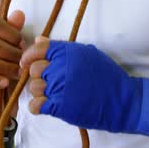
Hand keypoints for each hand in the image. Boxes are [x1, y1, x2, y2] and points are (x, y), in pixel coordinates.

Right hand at [0, 10, 25, 94]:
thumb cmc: (2, 54)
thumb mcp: (9, 39)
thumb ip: (13, 28)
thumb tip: (19, 15)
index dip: (12, 35)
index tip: (22, 44)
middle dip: (11, 54)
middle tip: (23, 61)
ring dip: (6, 68)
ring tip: (18, 72)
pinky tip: (5, 82)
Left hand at [20, 38, 148, 137]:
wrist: (122, 101)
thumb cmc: (107, 76)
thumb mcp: (87, 54)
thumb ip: (62, 48)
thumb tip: (38, 40)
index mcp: (68, 52)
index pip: (38, 49)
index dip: (28, 56)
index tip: (26, 63)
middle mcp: (62, 67)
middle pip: (34, 70)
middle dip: (38, 77)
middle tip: (49, 82)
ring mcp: (60, 87)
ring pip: (33, 88)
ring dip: (40, 93)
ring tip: (53, 95)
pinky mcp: (60, 107)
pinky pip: (35, 106)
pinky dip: (38, 107)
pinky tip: (48, 106)